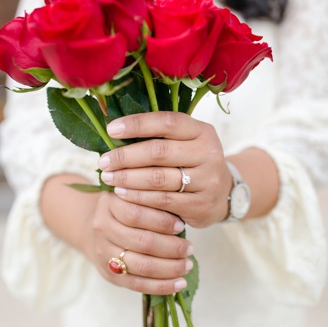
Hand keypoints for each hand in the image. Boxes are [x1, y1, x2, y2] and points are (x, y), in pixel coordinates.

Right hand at [41, 173, 193, 295]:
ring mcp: (104, 254)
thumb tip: (184, 215)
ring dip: (170, 268)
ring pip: (141, 265)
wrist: (97, 232)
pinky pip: (138, 284)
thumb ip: (154, 202)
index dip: (161, 221)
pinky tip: (180, 283)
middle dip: (171, 247)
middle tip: (190, 248)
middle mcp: (103, 229)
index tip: (182, 226)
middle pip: (141, 242)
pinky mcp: (110, 275)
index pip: (136, 214)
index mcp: (109, 205)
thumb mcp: (135, 198)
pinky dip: (162, 286)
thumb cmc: (127, 211)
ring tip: (187, 265)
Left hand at [98, 112, 230, 227]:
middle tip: (104, 161)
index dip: (137, 124)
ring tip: (108, 177)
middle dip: (126, 156)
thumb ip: (159, 136)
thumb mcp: (186, 143)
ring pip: (159, 178)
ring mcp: (208, 180)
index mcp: (203, 132)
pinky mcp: (201, 204)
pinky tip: (122, 194)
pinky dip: (138, 197)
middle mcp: (209, 154)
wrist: (223, 194)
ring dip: (128, 178)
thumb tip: (113, 131)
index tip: (111, 130)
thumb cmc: (193, 163)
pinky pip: (162, 201)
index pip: (167, 122)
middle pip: (159, 152)